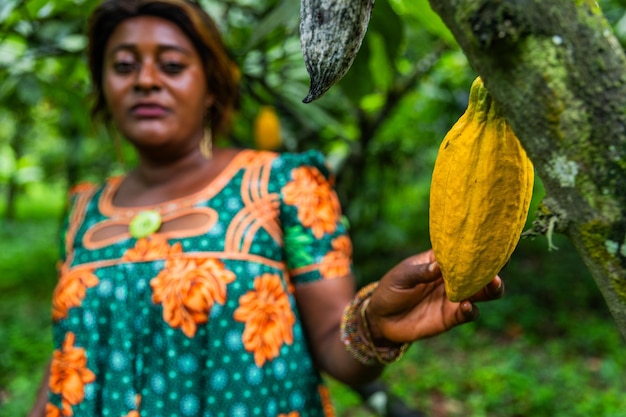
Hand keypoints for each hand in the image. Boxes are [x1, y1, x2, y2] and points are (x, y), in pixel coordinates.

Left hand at [365, 249, 503, 343]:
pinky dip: (471, 310)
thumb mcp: (402, 277)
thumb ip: (421, 272)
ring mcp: (454, 297)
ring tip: (494, 283)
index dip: (477, 246)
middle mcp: (452, 278)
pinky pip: (469, 313)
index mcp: (440, 261)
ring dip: (491, 288)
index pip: (462, 251)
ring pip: (482, 292)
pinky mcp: (452, 317)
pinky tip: (467, 305)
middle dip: (491, 267)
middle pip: (479, 272)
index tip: (491, 241)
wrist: (382, 318)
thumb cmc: (391, 289)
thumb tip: (439, 266)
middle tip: (497, 264)